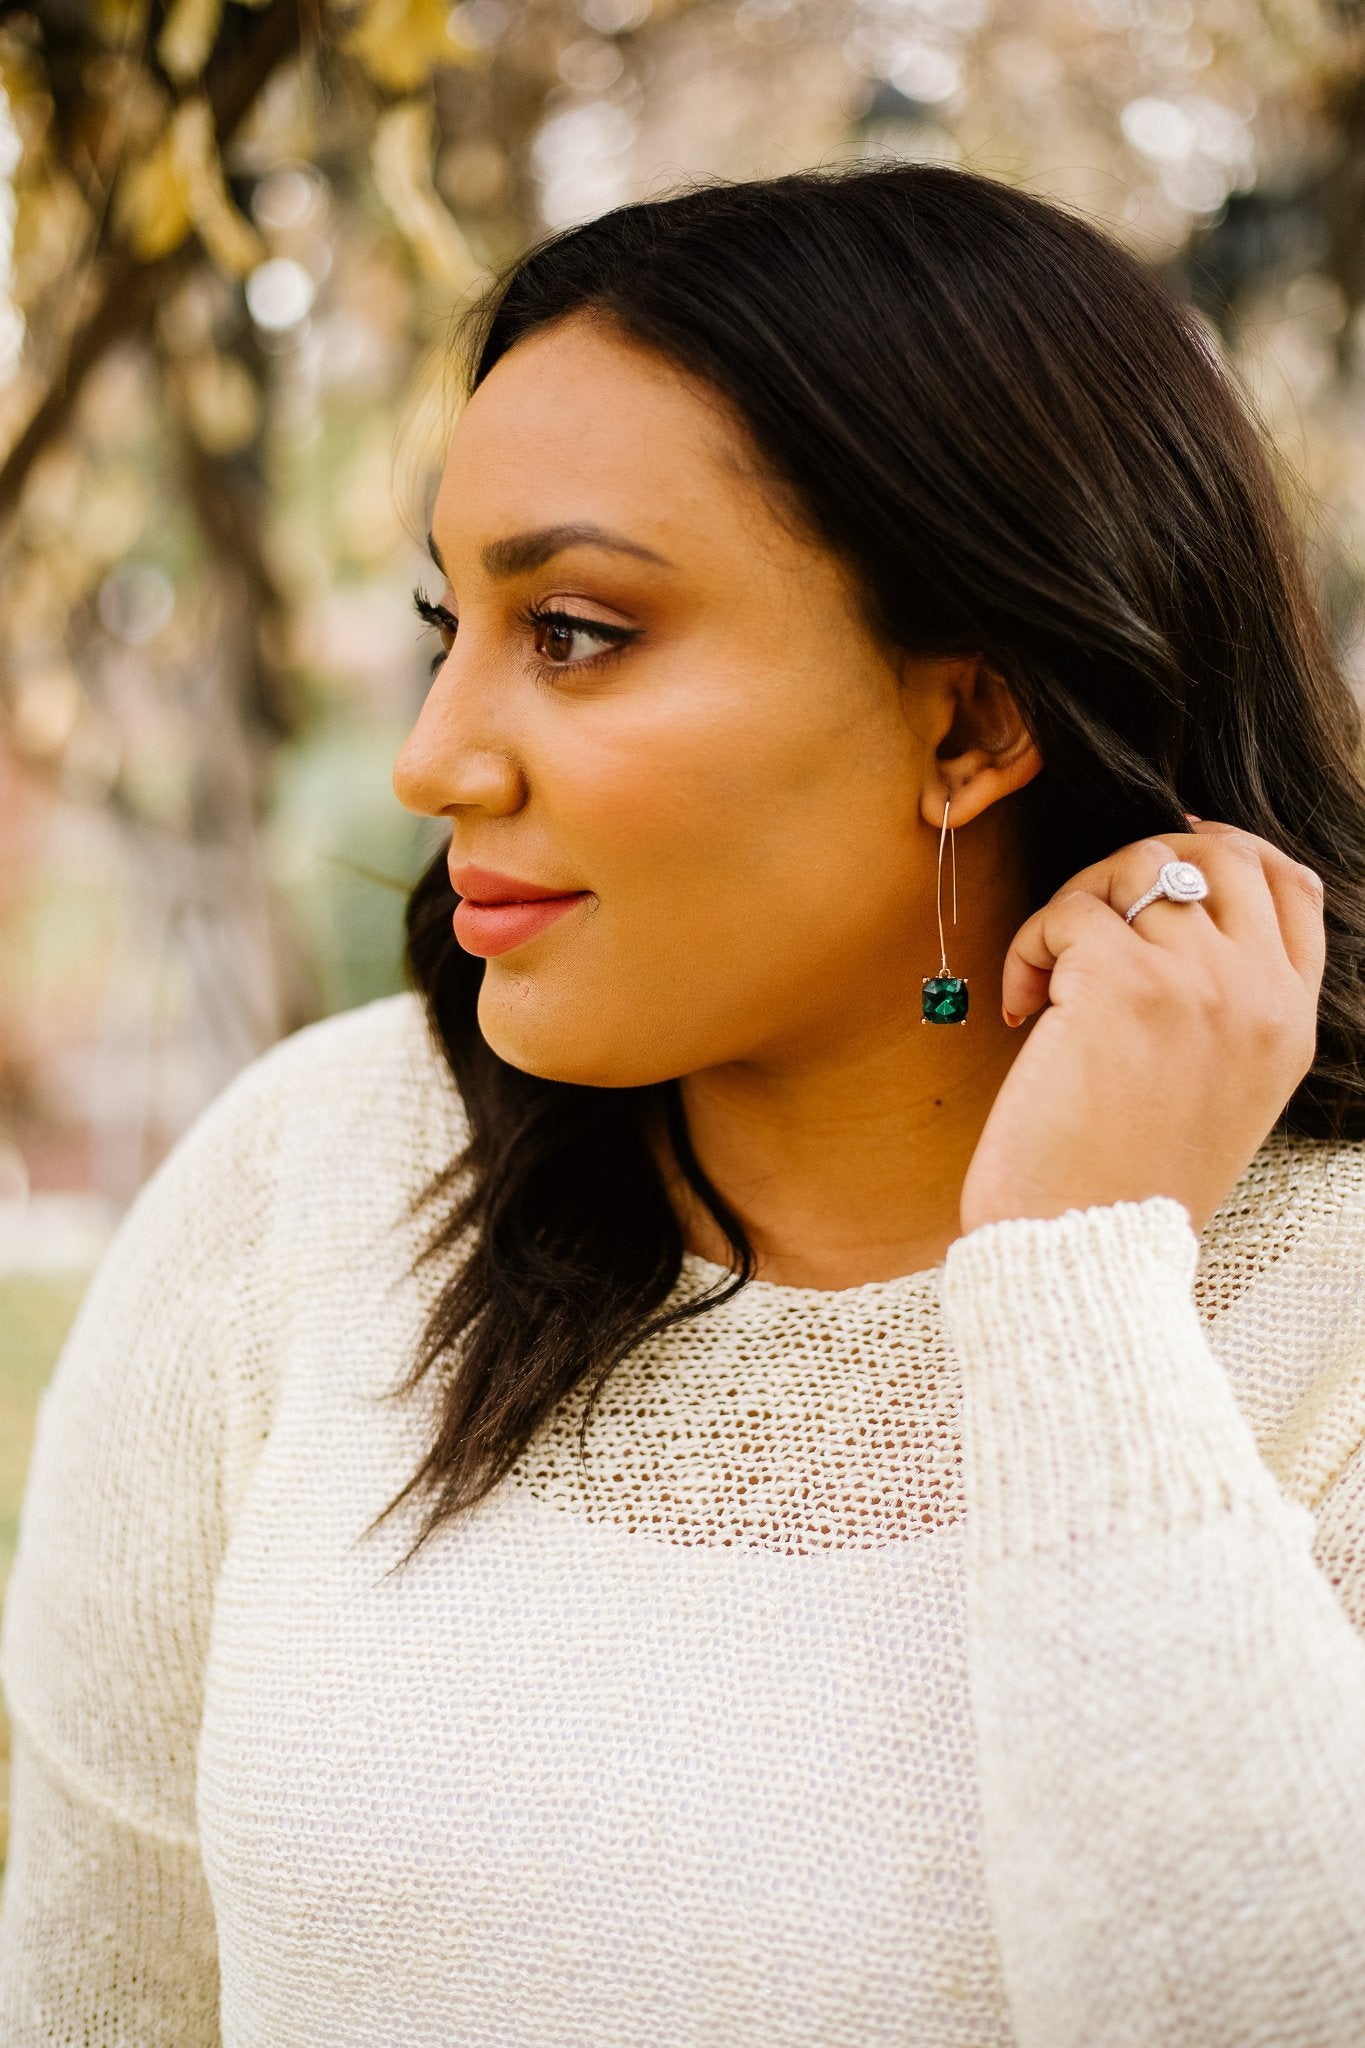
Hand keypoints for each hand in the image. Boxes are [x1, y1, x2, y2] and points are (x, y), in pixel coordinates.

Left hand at [959, 820, 1327, 1240]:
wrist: (1086, 1254)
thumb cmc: (1128, 1187)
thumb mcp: (1221, 1096)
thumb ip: (1226, 1013)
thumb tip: (1182, 924)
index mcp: (1290, 1023)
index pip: (1288, 883)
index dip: (1220, 851)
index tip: (1154, 871)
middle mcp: (1257, 993)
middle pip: (1216, 850)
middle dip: (1139, 863)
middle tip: (1087, 919)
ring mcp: (1195, 981)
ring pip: (1135, 867)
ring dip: (1075, 905)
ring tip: (1048, 978)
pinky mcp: (1119, 981)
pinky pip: (1069, 910)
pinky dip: (1030, 945)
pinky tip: (1022, 1008)